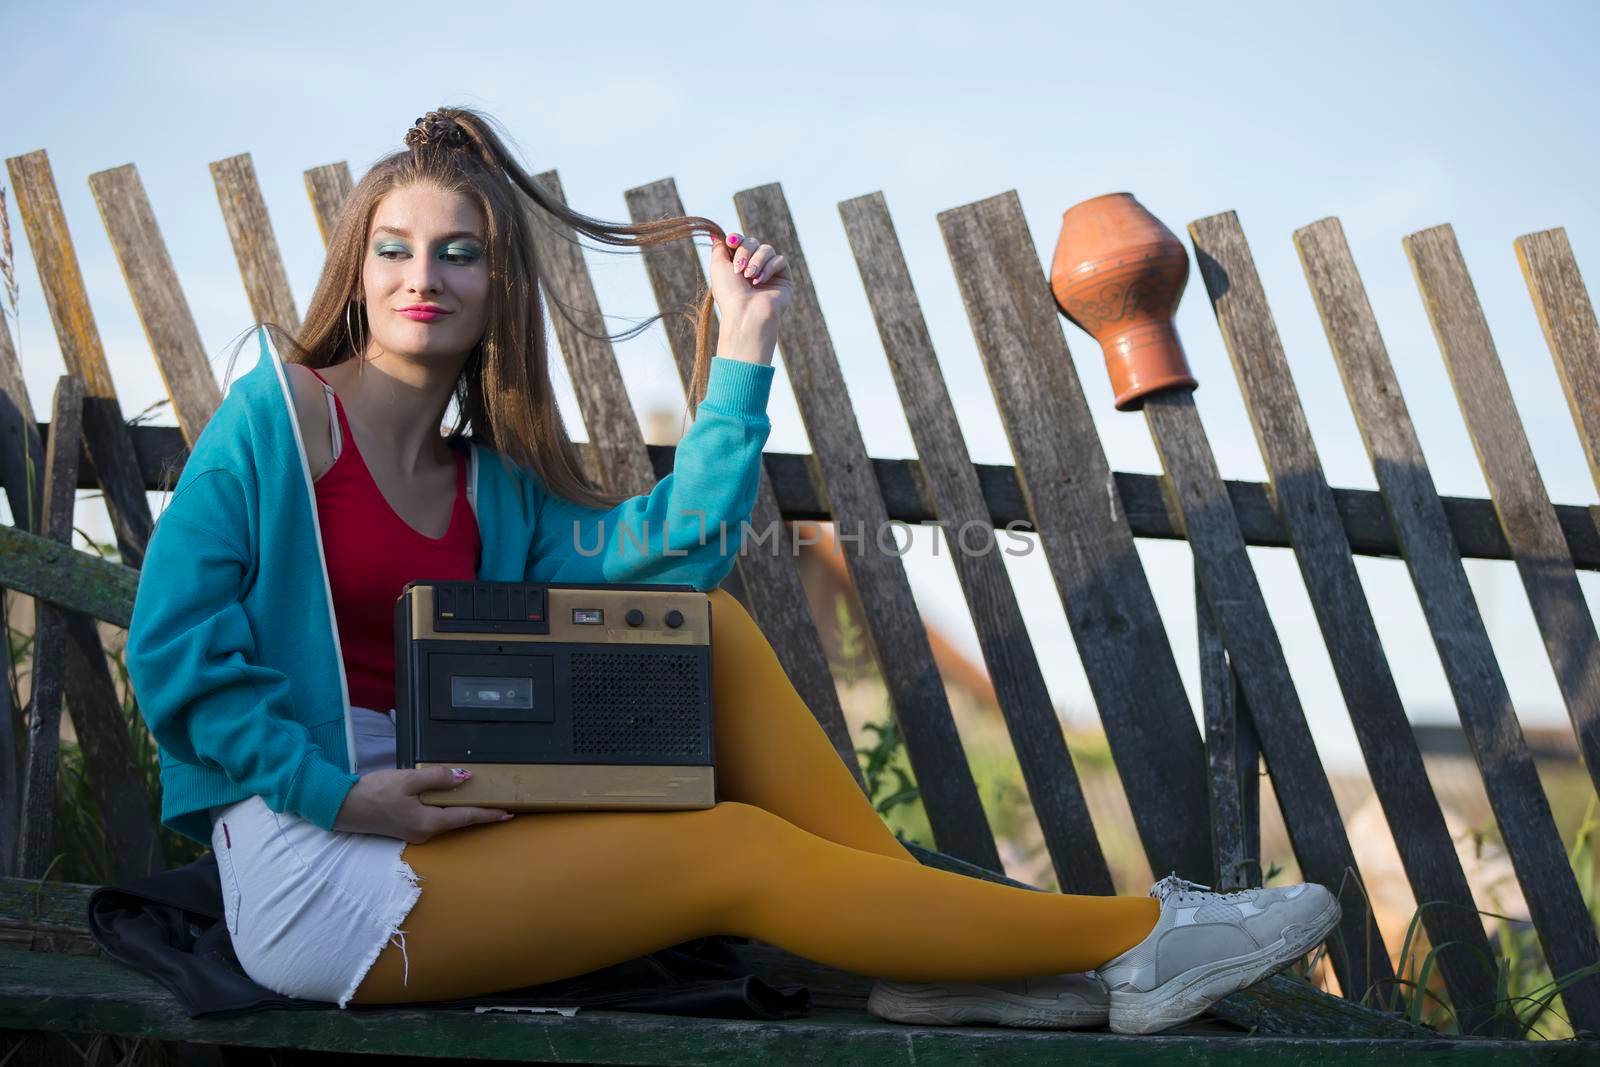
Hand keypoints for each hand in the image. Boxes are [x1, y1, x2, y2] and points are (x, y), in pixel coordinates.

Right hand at [332, 767, 510, 842]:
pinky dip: (447, 809)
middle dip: (480, 811)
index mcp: (429, 823)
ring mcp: (416, 833)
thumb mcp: (408, 780)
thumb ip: (438, 779)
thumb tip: (465, 779)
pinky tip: (451, 798)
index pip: (467, 817)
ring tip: (482, 797)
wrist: (342, 807)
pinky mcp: (407, 828)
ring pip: (447, 819)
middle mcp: (426, 833)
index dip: (489, 814)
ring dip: (463, 809)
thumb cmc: (374, 793)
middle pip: (459, 820)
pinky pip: (434, 818)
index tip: (509, 813)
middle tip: (501, 801)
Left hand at [710, 233, 791, 358]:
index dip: (737, 239)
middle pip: (753, 242)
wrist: (745, 313)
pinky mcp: (784, 278)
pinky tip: (761, 281)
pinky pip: (780, 260)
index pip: (741, 242)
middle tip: (739, 269)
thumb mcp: (717, 266)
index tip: (731, 242)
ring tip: (750, 277)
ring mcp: (769, 272)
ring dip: (757, 261)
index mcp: (738, 265)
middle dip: (745, 252)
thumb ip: (719, 248)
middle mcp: (754, 268)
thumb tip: (718, 235)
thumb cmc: (730, 293)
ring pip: (767, 249)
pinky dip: (769, 268)